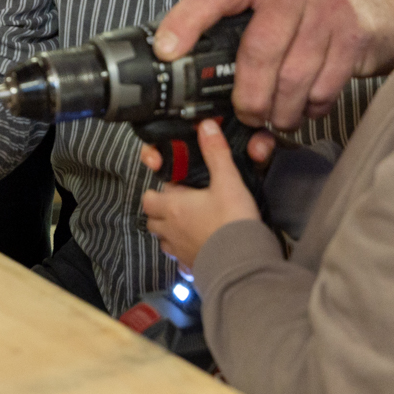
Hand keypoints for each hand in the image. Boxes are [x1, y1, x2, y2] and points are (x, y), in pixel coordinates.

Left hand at [141, 119, 261, 269]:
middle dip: (161, 212)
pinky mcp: (192, 266)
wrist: (244, 264)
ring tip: (189, 224)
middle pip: (152, 220)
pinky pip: (180, 260)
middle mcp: (170, 230)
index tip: (174, 186)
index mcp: (173, 207)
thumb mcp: (227, 181)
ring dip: (170, 232)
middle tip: (181, 204)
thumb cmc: (232, 222)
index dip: (158, 191)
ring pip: (164, 241)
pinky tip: (200, 246)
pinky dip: (184, 252)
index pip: (149, 197)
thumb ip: (216, 153)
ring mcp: (179, 251)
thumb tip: (206, 126)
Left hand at [152, 0, 393, 131]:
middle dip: (248, 95)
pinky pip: (322, 87)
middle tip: (246, 113)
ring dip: (279, 109)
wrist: (390, 7)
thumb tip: (186, 55)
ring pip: (291, 76)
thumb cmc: (319, 4)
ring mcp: (327, 7)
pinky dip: (309, 107)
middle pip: (257, 51)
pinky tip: (304, 107)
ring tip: (274, 118)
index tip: (166, 51)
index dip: (186, 22)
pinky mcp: (354, 35)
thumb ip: (240, 15)